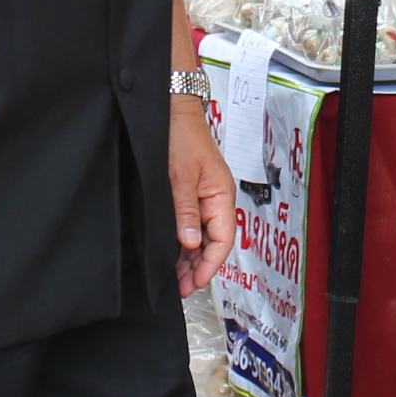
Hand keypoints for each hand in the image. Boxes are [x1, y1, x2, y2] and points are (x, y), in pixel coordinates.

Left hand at [169, 95, 237, 298]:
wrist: (172, 109)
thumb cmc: (181, 135)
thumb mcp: (179, 177)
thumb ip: (186, 211)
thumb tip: (191, 243)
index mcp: (221, 194)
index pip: (223, 240)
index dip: (210, 265)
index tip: (195, 282)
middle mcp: (216, 198)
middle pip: (214, 242)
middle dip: (199, 266)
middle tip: (181, 286)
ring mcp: (205, 196)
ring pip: (203, 235)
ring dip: (191, 256)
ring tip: (176, 276)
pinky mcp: (192, 192)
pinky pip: (193, 223)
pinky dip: (185, 240)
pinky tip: (174, 253)